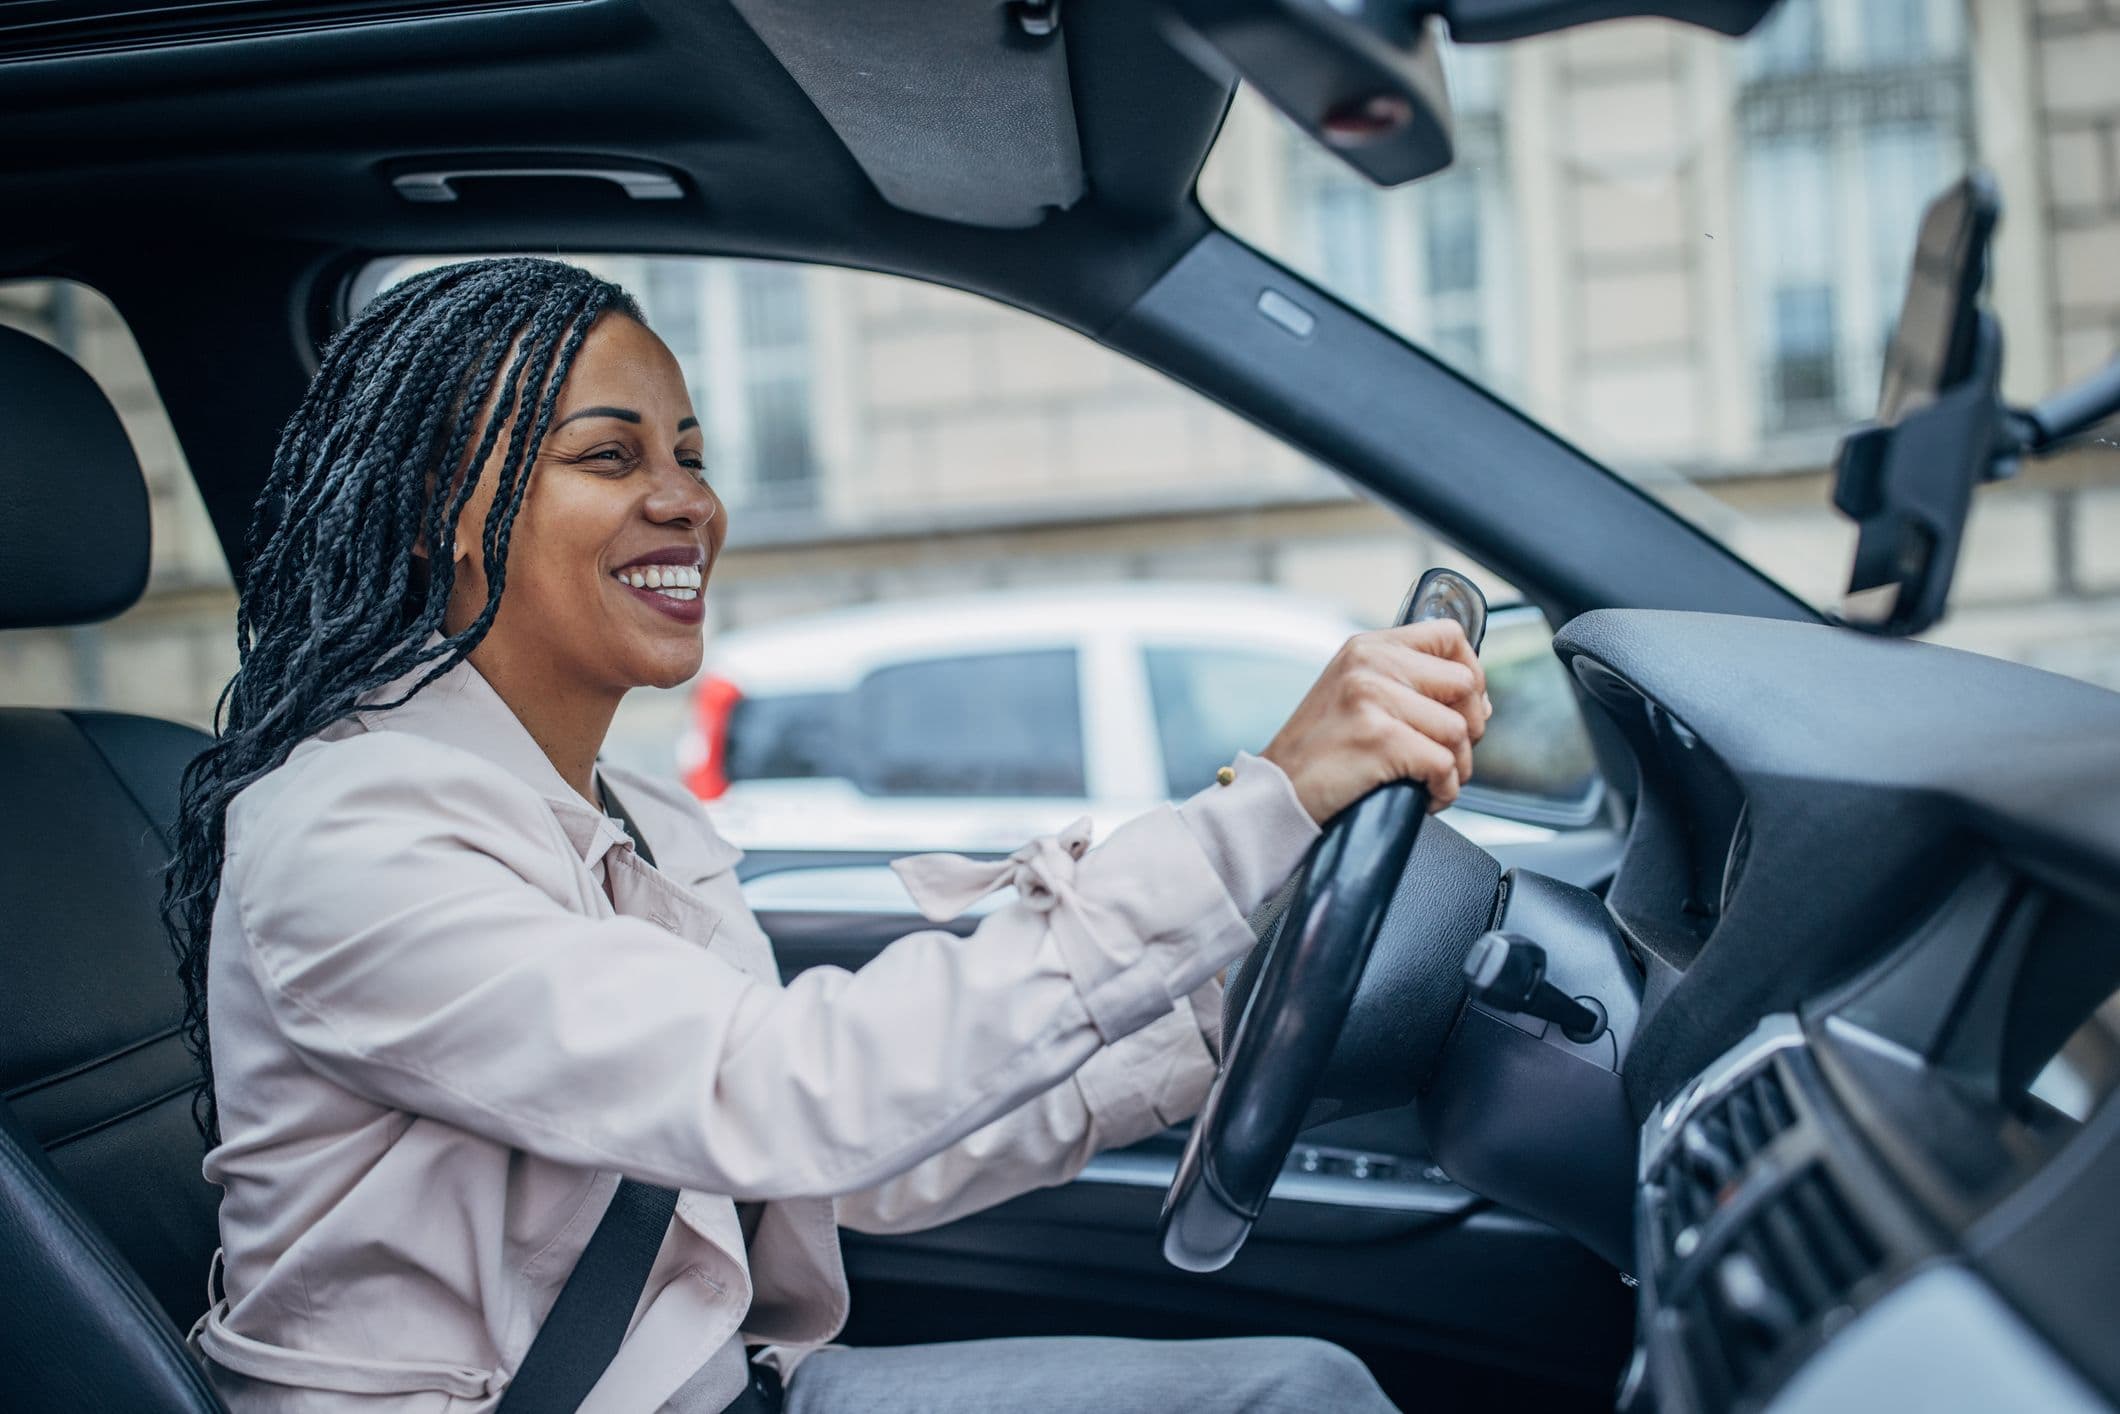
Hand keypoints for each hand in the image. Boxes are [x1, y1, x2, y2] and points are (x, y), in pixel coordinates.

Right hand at [1261, 620, 1490, 824]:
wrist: (1275, 793)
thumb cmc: (1318, 753)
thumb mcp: (1354, 695)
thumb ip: (1405, 683)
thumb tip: (1477, 697)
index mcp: (1367, 647)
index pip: (1449, 636)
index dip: (1471, 673)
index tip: (1463, 706)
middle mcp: (1370, 664)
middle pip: (1465, 684)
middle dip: (1470, 727)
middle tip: (1446, 753)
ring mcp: (1373, 698)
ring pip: (1459, 730)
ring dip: (1457, 767)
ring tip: (1430, 781)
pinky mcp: (1380, 738)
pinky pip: (1444, 764)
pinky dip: (1444, 790)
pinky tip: (1424, 796)